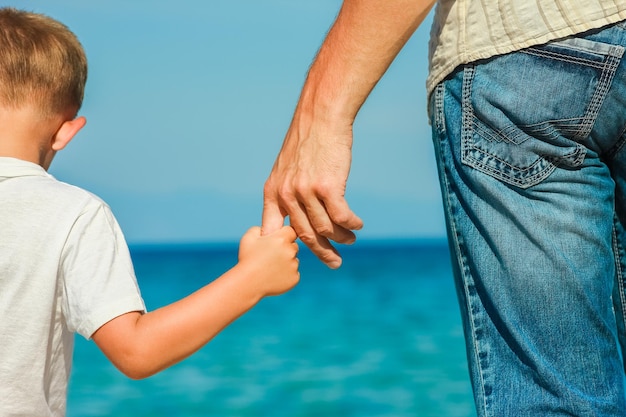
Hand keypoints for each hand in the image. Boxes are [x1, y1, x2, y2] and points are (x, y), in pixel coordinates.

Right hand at [238, 225, 299, 295]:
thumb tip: (267, 229)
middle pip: (293, 246)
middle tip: (271, 256)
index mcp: (281, 239)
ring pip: (294, 260)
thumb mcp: (249, 238)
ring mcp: (294, 266)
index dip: (284, 235)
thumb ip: (260, 228)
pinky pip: (293, 273)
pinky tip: (273, 276)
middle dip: (285, 249)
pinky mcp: (295, 278)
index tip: (277, 240)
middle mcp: (291, 251)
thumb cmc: (247, 259)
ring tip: (270, 267)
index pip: (291, 231)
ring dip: (286, 262)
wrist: (248, 283)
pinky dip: (286, 274)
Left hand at [262, 120, 362, 268]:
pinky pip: (341, 216)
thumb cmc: (308, 141)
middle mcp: (287, 194)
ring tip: (350, 240)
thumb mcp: (286, 167)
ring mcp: (306, 191)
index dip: (284, 247)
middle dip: (321, 252)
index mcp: (273, 192)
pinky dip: (351, 224)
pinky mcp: (327, 186)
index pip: (273, 230)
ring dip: (341, 238)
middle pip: (304, 235)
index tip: (295, 258)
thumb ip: (288, 191)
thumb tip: (297, 215)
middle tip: (334, 263)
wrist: (321, 116)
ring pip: (325, 228)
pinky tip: (357, 225)